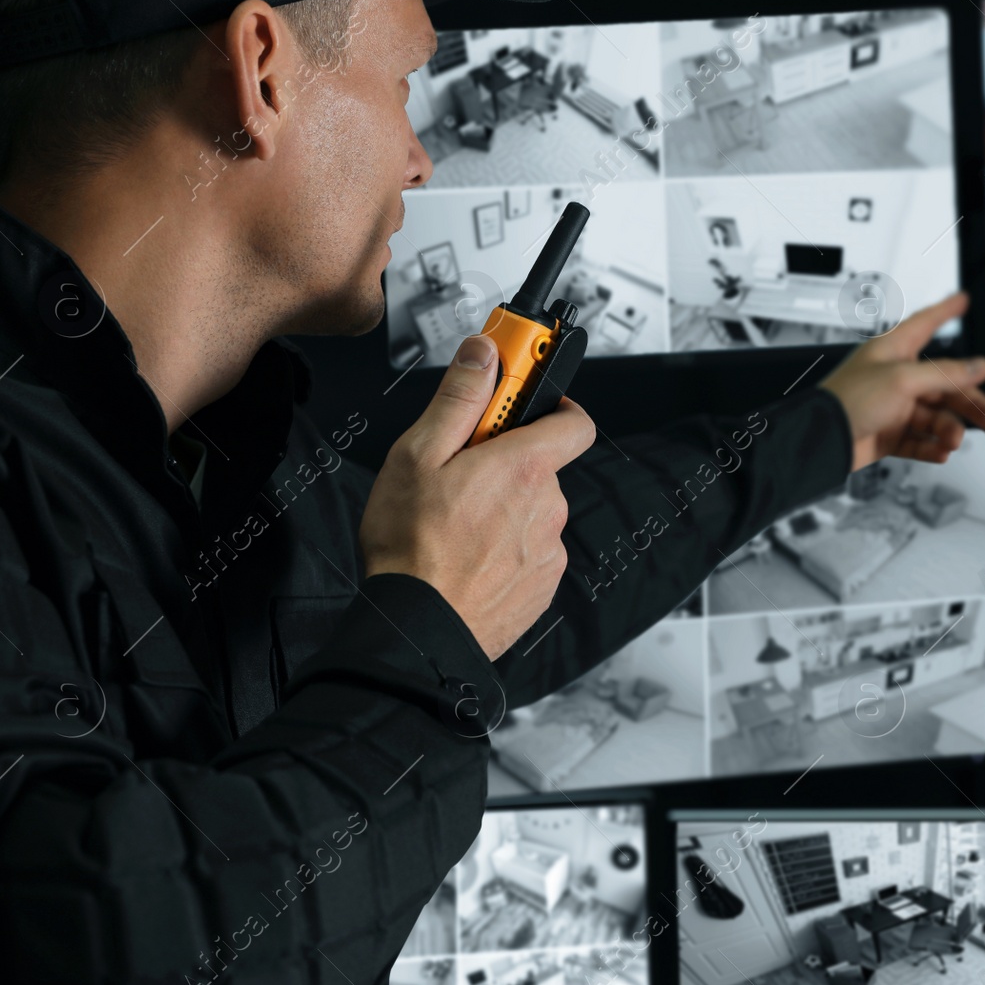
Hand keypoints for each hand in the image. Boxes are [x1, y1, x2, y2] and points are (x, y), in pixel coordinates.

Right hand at [360, 334, 595, 659]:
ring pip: (533, 511)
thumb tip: (484, 354)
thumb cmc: (410, 548)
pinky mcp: (542, 586)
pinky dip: (506, 548)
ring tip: (455, 524)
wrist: (417, 630)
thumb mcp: (417, 456)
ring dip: (505, 508)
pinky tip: (467, 555)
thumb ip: (460, 399)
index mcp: (523, 469)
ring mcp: (549, 551)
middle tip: (459, 475)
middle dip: (506, 463)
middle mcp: (547, 508)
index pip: (574, 421)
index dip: (553, 405)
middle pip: (541, 467)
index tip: (524, 400)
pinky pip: (530, 551)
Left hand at [818, 292, 984, 471]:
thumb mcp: (902, 379)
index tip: (964, 301)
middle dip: (971, 403)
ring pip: (936, 417)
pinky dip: (931, 447)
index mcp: (894, 351)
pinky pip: (920, 441)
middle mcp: (895, 376)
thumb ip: (944, 374)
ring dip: (949, 430)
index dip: (946, 311)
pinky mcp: (889, 434)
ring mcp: (893, 407)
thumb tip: (977, 366)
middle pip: (945, 384)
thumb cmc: (846, 400)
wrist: (821, 442)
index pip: (926, 323)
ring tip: (952, 440)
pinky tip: (940, 452)